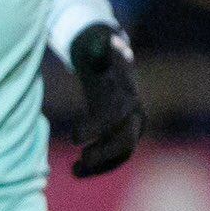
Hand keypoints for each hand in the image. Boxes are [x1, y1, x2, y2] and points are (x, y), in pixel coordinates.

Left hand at [69, 23, 143, 177]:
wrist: (113, 62)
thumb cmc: (100, 55)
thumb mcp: (101, 49)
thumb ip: (104, 47)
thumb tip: (109, 39)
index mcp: (127, 93)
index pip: (115, 115)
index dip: (96, 128)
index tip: (73, 139)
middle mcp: (136, 112)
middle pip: (124, 139)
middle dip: (102, 153)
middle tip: (78, 162)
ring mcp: (133, 126)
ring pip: (122, 152)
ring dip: (100, 165)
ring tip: (73, 172)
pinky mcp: (127, 135)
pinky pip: (117, 156)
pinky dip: (100, 166)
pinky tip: (78, 172)